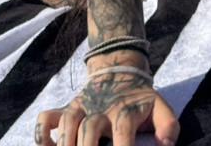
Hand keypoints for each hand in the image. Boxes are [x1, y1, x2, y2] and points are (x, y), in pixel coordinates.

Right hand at [35, 73, 178, 145]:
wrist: (120, 72)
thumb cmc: (140, 101)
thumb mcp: (160, 108)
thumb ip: (168, 126)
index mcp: (125, 110)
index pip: (123, 127)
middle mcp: (101, 108)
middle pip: (91, 126)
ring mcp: (81, 107)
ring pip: (67, 120)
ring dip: (64, 142)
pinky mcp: (67, 109)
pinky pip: (46, 118)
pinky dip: (42, 133)